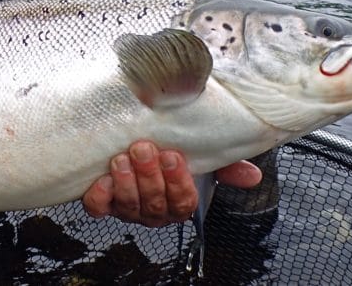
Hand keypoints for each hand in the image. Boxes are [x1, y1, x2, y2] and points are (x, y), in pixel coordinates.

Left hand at [81, 140, 261, 226]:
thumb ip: (224, 166)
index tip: (173, 155)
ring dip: (126, 182)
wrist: (132, 141)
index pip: (183, 202)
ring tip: (122, 158)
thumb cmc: (169, 151)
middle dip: (149, 176)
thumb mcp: (200, 157)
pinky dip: (99, 196)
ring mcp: (127, 208)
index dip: (178, 182)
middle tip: (144, 149)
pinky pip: (98, 207)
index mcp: (178, 202)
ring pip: (128, 207)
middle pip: (155, 204)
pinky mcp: (101, 202)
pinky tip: (102, 179)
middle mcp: (153, 211)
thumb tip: (253, 175)